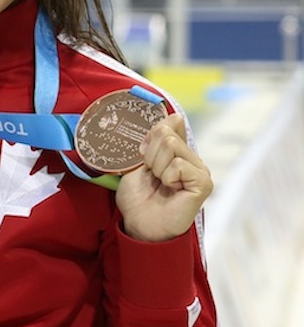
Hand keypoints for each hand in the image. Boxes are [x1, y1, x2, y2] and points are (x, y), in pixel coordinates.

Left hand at [115, 113, 213, 241]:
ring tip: (161, 183)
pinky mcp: (204, 183)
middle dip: (150, 155)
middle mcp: (193, 159)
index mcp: (178, 153)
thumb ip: (154, 141)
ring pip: (172, 146)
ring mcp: (200, 171)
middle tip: (152, 175)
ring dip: (157, 167)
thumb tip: (174, 116)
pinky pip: (179, 165)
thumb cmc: (138, 198)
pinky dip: (167, 177)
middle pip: (166, 134)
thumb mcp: (139, 163)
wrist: (140, 224)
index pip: (171, 124)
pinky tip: (171, 190)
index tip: (144, 153)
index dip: (152, 135)